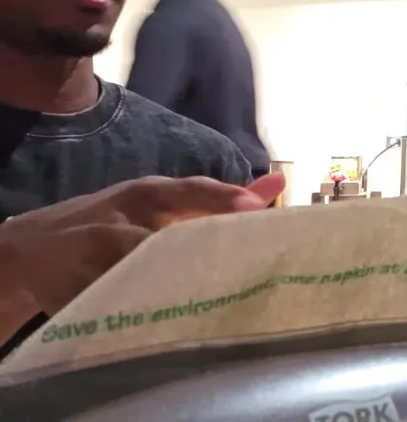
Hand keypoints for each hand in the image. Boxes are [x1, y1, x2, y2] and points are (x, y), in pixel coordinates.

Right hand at [0, 174, 284, 315]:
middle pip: (172, 241)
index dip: (224, 199)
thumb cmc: (111, 222)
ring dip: (181, 291)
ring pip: (148, 275)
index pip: (189, 191)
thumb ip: (216, 198)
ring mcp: (95, 256)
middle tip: (252, 273)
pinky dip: (148, 314)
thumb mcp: (158, 202)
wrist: (30, 249)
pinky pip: (122, 306)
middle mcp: (121, 220)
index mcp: (146, 195)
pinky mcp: (78, 292)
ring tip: (219, 303)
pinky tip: (175, 322)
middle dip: (211, 258)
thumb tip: (278, 183)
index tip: (257, 207)